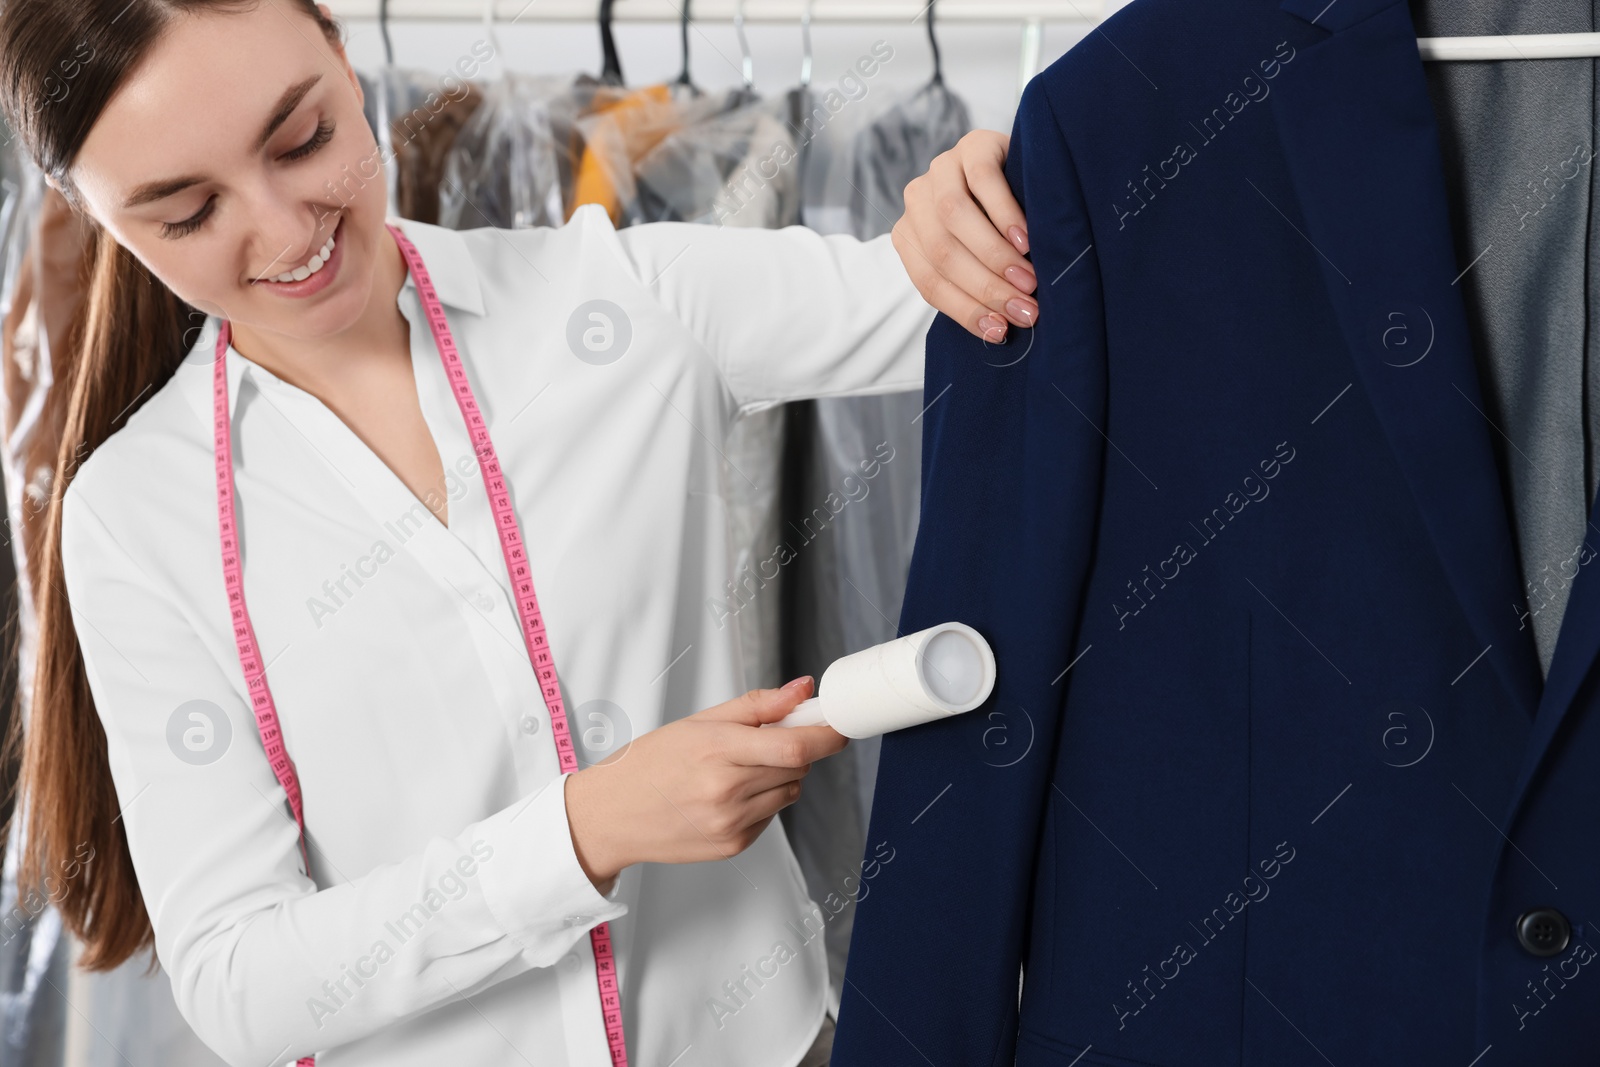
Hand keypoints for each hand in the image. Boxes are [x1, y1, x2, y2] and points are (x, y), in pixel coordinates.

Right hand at [563, 677, 845, 893]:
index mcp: (717, 751)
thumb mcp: (699, 722)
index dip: (827, 736)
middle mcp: (726, 791)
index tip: (839, 726)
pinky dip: (763, 801)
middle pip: (798, 767)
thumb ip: (758, 706)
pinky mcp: (733, 846)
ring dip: (781, 776)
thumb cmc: (650, 763)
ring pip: (789, 792)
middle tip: (771, 740)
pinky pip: (771, 816)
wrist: (611, 815)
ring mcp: (731, 823)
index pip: (795, 747)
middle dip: (796, 750)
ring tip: (740, 769)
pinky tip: (728, 795)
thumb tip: (803, 689)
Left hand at [894, 129, 1036, 342]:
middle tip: (1025, 309)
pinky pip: (983, 180)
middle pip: (942, 252)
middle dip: (985, 287)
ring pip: (954, 216)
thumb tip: (1000, 331)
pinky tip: (1026, 239)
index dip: (965, 310)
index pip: (930, 282)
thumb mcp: (980, 258)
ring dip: (993, 254)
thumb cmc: (1000, 227)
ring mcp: (941, 168)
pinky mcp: (973, 145)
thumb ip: (977, 285)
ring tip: (1027, 279)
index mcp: (911, 235)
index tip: (1001, 332)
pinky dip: (1004, 214)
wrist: (1026, 167)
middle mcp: (917, 201)